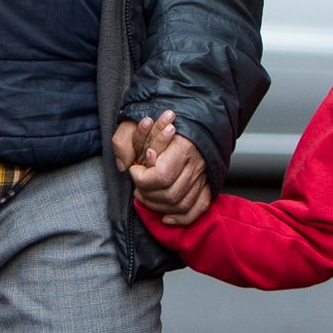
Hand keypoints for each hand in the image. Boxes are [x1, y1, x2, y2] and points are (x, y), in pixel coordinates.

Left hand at [113, 113, 211, 227]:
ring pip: (182, 204)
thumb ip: (124, 140)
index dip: (142, 178)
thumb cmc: (160, 117)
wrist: (195, 114)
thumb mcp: (135, 120)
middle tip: (138, 185)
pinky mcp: (208, 183)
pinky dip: (182, 218)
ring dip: (159, 207)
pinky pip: (199, 207)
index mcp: (183, 146)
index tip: (135, 169)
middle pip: (170, 194)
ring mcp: (204, 175)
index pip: (161, 176)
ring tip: (146, 197)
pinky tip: (166, 218)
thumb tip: (125, 164)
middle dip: (148, 194)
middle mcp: (196, 163)